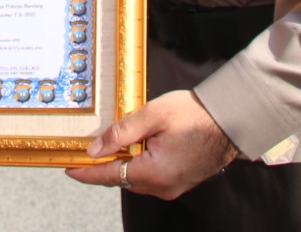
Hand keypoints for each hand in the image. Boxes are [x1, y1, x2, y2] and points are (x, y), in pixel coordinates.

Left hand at [65, 90, 238, 199]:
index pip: (110, 176)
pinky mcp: (180, 181)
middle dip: (102, 167)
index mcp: (154, 173)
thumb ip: (121, 133)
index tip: (69, 168)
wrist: (231, 120)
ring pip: (136, 178)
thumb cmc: (195, 114)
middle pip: (122, 179)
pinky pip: (151, 177)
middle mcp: (163, 187)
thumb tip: (95, 149)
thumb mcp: (152, 115)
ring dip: (122, 164)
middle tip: (83, 153)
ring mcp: (173, 186)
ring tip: (108, 146)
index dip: (86, 172)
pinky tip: (134, 149)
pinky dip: (138, 165)